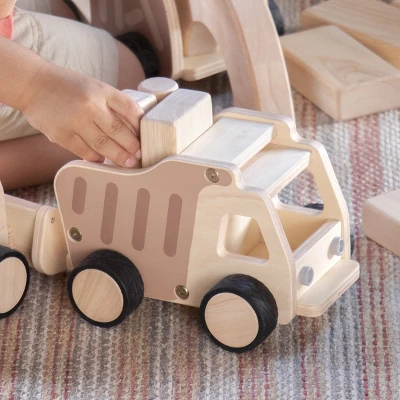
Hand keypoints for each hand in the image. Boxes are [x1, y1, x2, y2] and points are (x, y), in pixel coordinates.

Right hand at [20, 62, 143, 167]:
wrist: (32, 84)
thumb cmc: (69, 88)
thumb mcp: (95, 88)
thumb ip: (113, 105)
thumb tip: (135, 130)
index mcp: (102, 91)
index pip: (130, 109)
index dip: (141, 126)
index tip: (146, 139)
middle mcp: (90, 104)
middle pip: (119, 131)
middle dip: (132, 147)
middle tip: (139, 157)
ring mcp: (75, 121)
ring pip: (103, 145)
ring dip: (118, 156)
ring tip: (127, 163)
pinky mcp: (62, 135)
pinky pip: (85, 151)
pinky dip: (96, 158)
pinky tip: (102, 160)